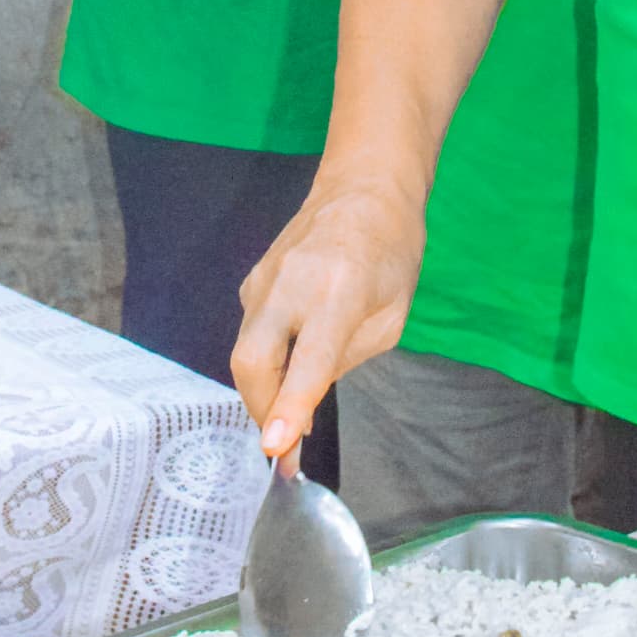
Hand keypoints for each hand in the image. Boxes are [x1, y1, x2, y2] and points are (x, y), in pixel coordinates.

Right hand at [232, 175, 425, 461]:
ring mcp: (264, 277)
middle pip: (251, 361)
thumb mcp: (389, 319)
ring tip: (289, 415)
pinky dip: (265, 362)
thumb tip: (301, 400)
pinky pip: (251, 333)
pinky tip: (288, 369)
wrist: (363, 190)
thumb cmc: (391, 254)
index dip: (288, 408)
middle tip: (282, 446)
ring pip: (245, 351)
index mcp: (338, 291)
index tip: (274, 447)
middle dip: (261, 411)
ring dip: (262, 390)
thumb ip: (344, 359)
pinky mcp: (252, 279)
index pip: (307, 361)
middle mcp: (291, 283)